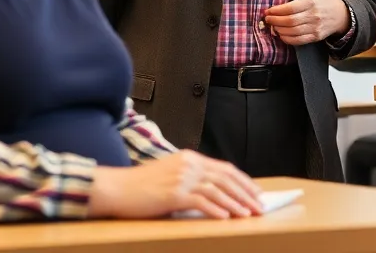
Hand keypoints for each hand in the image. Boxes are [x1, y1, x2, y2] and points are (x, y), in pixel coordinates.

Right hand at [88, 150, 262, 219]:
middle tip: (259, 206)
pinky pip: (201, 201)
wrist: (116, 188)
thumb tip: (213, 191)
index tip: (256, 192)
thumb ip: (191, 177)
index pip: (224, 168)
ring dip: (235, 203)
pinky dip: (216, 209)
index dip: (243, 181)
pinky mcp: (173, 193)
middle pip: (226, 178)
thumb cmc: (141, 186)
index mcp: (190, 158)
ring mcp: (181, 178)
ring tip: (247, 214)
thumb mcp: (170, 174)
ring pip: (217, 190)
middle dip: (245, 193)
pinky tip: (226, 217)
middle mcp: (189, 165)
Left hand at [263, 0, 349, 44]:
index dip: (277, 11)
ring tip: (272, 26)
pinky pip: (298, 41)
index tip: (268, 10)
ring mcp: (315, 28)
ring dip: (279, 30)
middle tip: (267, 19)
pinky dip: (287, 39)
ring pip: (293, 32)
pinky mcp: (315, 37)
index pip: (291, 8)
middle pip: (290, 21)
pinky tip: (281, 34)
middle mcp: (314, 15)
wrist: (340, 15)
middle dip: (275, 21)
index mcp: (311, 2)